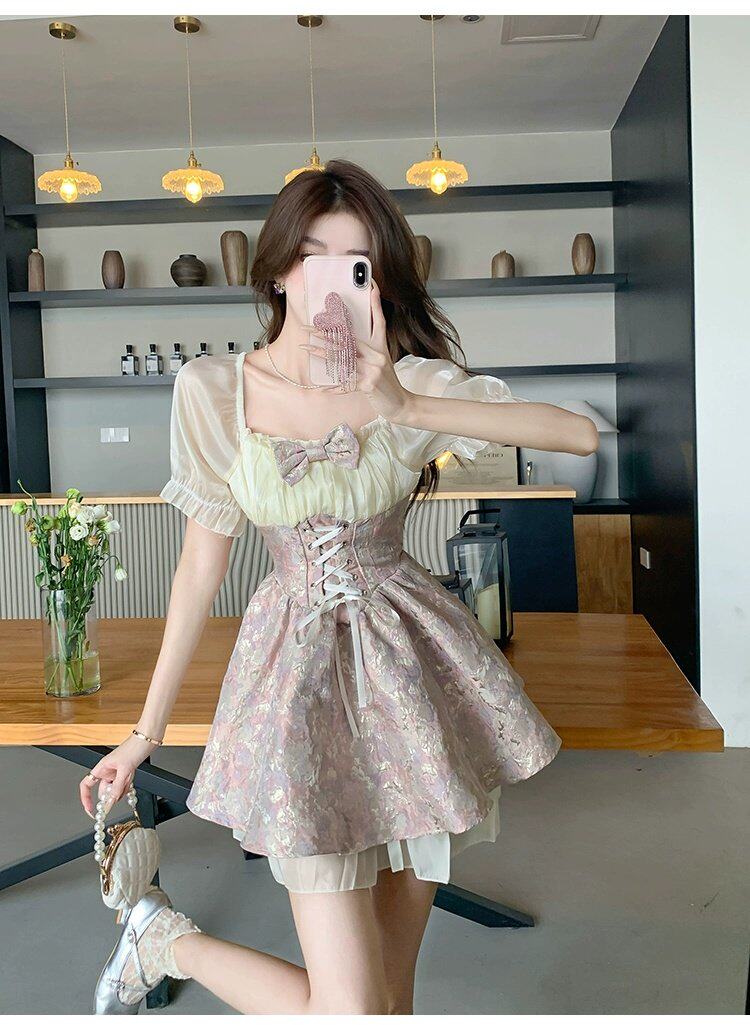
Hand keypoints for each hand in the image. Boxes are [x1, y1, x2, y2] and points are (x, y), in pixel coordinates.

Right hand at [79, 734, 157, 817]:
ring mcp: (116, 773)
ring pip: (115, 790)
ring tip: (128, 778)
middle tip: (117, 794)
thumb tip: (110, 802)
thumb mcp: (124, 770)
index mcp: (101, 767)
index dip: (85, 798)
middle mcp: (107, 771)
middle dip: (110, 795)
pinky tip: (132, 778)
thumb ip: (117, 787)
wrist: (147, 739)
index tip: (90, 809)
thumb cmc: (134, 747)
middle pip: (103, 790)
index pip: (86, 785)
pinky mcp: (126, 773)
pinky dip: (127, 786)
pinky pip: (124, 786)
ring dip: (121, 790)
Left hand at [301, 279, 412, 420]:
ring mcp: (373, 371)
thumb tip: (355, 333)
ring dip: (322, 355)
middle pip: (348, 340)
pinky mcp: (368, 386)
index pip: (376, 320)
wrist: (401, 404)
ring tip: (306, 349)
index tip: (350, 298)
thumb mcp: (384, 359)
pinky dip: (333, 387)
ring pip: (342, 360)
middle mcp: (377, 356)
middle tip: (307, 328)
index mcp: (381, 347)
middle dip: (325, 334)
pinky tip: (321, 388)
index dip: (371, 304)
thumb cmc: (389, 381)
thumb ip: (372, 345)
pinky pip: (346, 384)